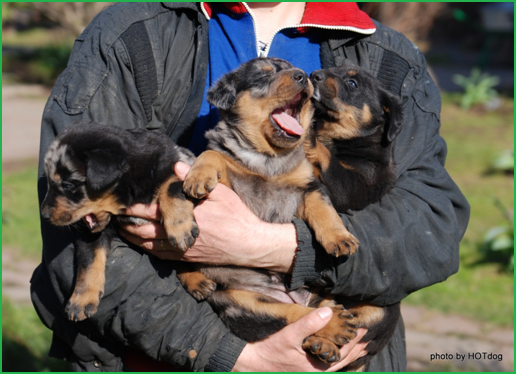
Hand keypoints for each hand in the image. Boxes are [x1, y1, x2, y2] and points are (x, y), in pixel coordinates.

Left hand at [119, 162, 297, 272]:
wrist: (249, 245)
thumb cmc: (237, 216)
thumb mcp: (221, 194)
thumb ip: (196, 181)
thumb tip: (176, 166)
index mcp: (188, 216)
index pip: (154, 211)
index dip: (136, 207)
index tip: (123, 202)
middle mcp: (182, 234)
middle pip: (145, 230)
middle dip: (128, 223)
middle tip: (116, 216)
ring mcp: (183, 249)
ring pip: (149, 245)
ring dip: (133, 237)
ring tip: (122, 229)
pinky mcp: (187, 258)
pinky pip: (160, 255)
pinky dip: (146, 249)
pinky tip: (140, 244)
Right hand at [233, 307, 368, 371]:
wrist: (250, 362)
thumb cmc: (268, 349)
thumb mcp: (288, 335)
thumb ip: (308, 324)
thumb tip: (328, 313)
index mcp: (315, 367)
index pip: (341, 353)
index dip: (353, 340)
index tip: (363, 328)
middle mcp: (314, 372)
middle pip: (341, 361)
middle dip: (354, 348)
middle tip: (367, 337)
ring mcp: (308, 371)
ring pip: (334, 364)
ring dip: (346, 353)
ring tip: (357, 345)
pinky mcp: (302, 368)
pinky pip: (324, 364)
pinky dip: (333, 356)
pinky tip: (333, 351)